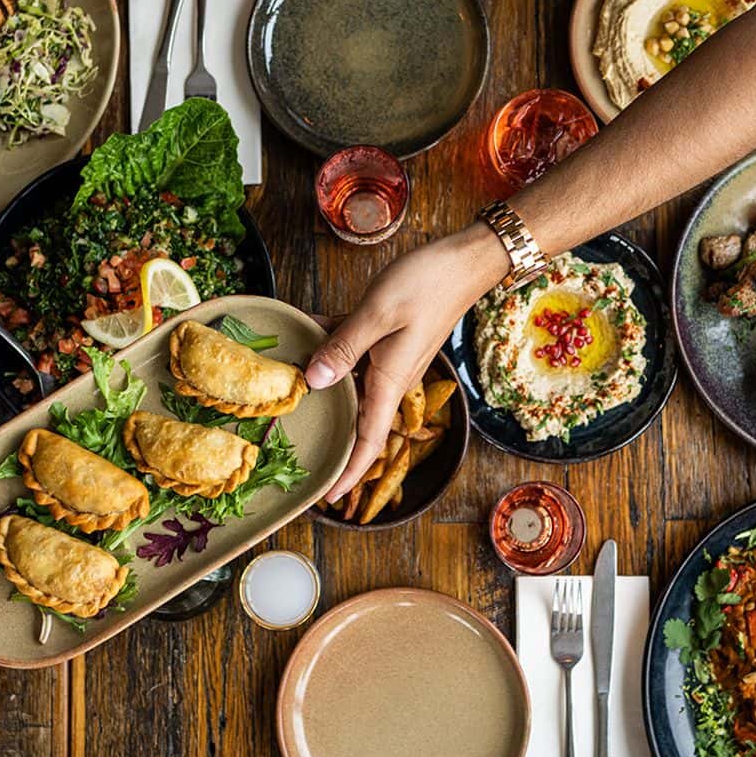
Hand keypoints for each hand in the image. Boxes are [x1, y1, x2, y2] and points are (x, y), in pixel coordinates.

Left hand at [305, 223, 505, 500]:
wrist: (467, 259)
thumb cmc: (428, 283)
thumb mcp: (378, 313)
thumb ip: (344, 346)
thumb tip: (313, 381)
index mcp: (391, 380)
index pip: (370, 441)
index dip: (350, 472)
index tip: (328, 496)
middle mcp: (392, 377)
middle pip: (359, 421)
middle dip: (333, 439)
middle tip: (298, 449)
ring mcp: (392, 359)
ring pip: (353, 385)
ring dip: (326, 387)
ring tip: (289, 388)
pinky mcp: (390, 339)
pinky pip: (356, 354)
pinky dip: (333, 348)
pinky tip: (308, 331)